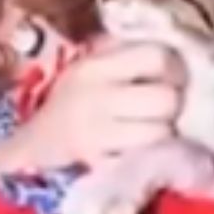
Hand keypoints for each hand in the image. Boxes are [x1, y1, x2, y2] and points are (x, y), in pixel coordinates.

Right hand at [0, 39, 186, 173]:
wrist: (36, 138)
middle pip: (165, 99)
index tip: (172, 78)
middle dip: (172, 106)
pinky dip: (146, 157)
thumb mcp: (94, 64)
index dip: (174, 68)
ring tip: (150, 129)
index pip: (157, 57)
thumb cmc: (76, 94)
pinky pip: (142, 159)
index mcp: (97, 66)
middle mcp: (96, 98)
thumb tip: (178, 46)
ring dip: (163, 134)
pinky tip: (137, 150)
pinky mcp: (97, 166)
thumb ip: (128, 53)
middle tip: (163, 108)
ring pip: (160, 132)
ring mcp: (95, 135)